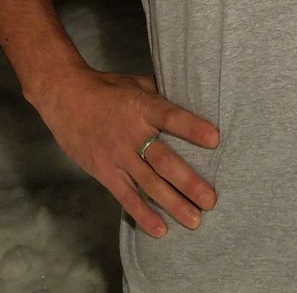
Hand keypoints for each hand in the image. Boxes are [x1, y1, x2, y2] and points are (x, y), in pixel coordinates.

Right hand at [35, 65, 218, 237]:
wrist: (66, 97)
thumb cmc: (107, 88)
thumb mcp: (136, 83)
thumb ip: (160, 95)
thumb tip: (188, 99)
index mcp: (143, 107)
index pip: (171, 117)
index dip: (192, 128)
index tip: (215, 140)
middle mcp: (132, 133)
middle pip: (164, 160)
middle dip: (188, 182)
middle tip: (210, 199)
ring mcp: (118, 155)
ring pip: (149, 184)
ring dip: (173, 203)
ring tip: (195, 220)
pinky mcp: (104, 172)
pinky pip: (126, 196)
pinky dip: (143, 214)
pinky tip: (160, 230)